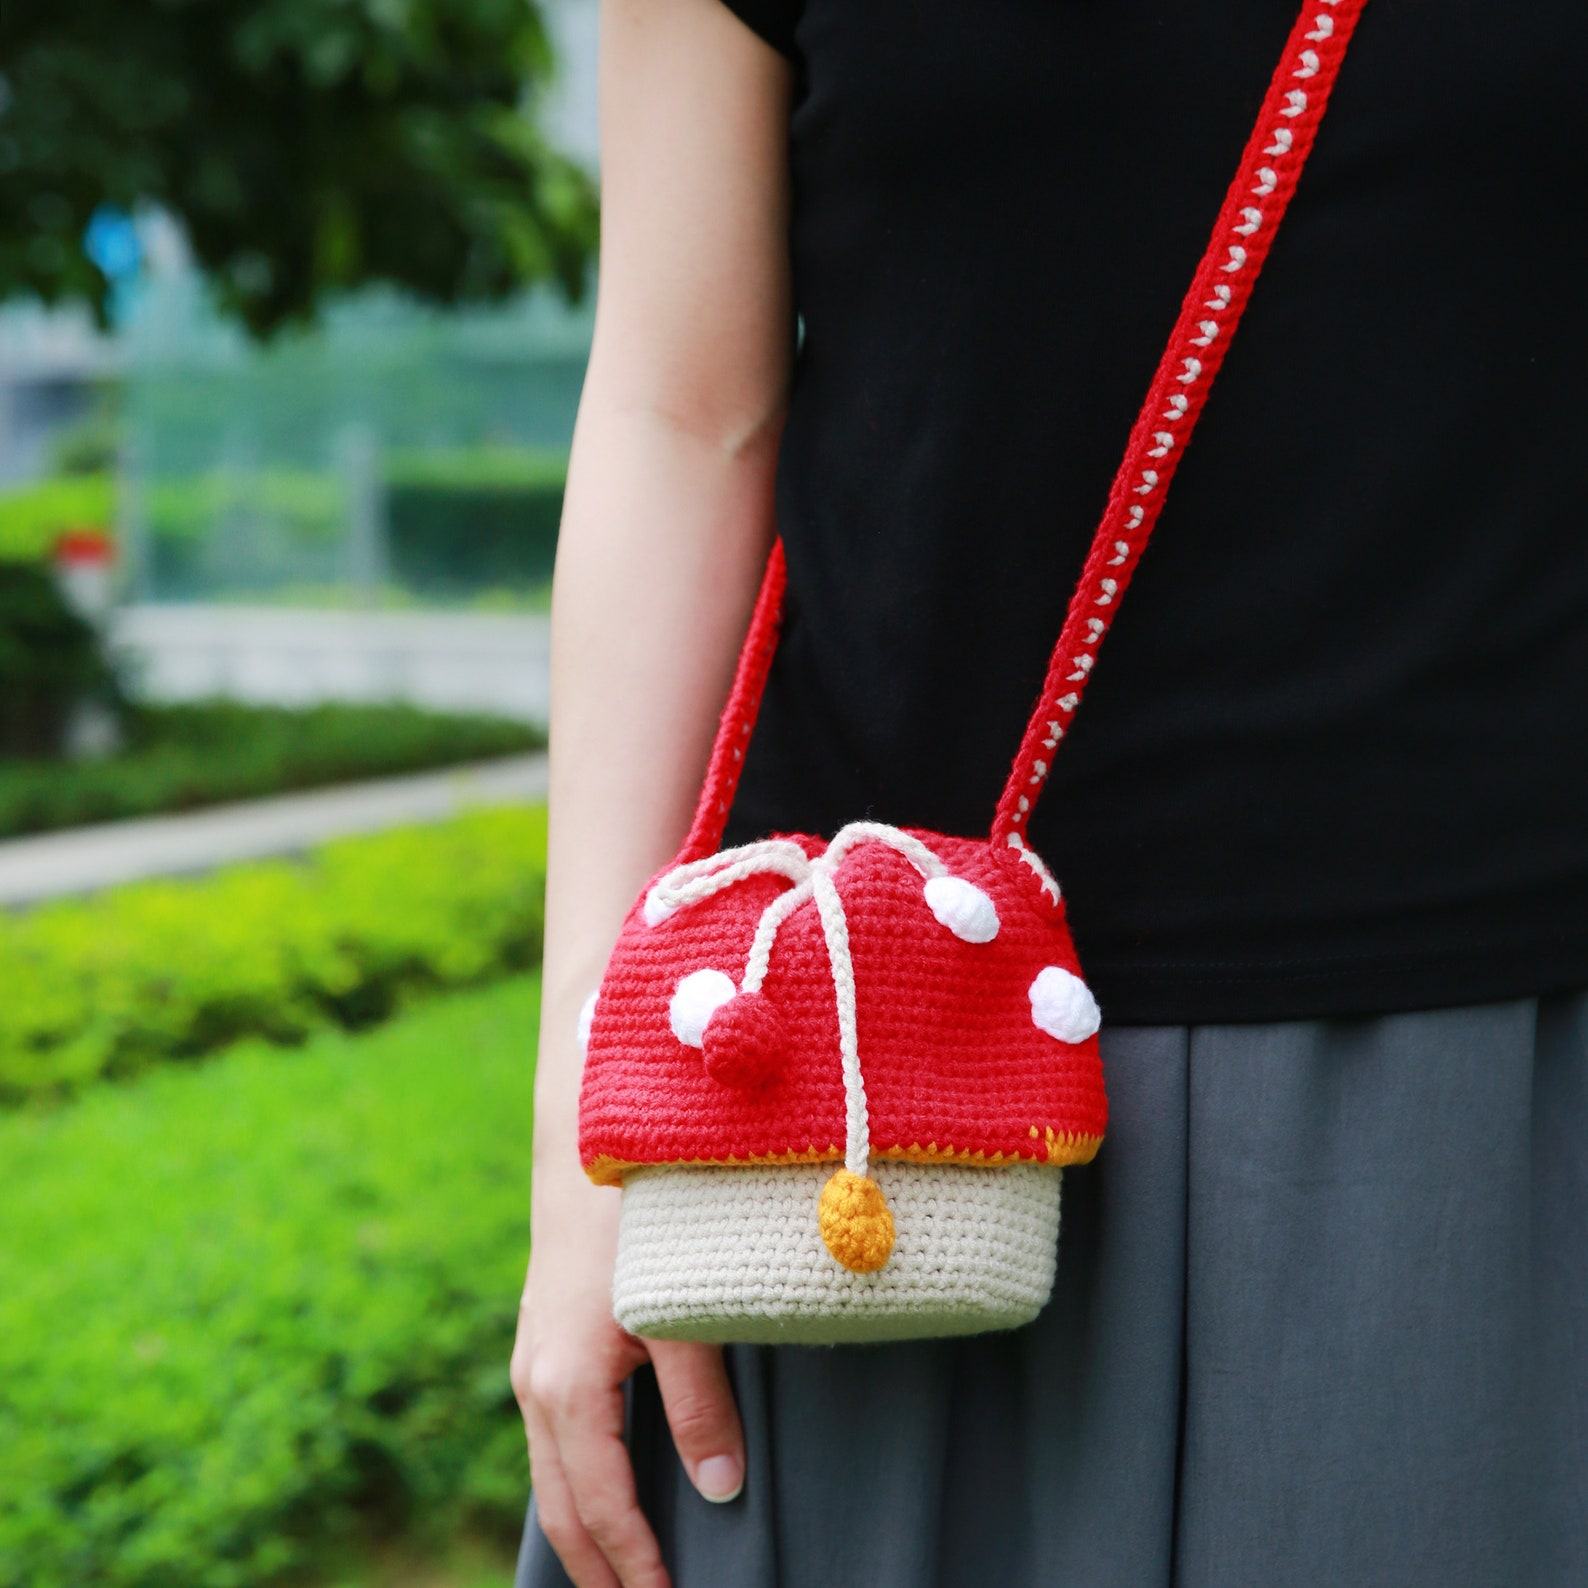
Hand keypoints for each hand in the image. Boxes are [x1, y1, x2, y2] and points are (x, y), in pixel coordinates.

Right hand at [512, 1157, 745, 1587]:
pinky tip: (603, 1492)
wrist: (583, 1144)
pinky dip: (573, 1485)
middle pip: (561, 1510)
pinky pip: (549, 1441)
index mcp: (567, 1389)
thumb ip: (701, 1403)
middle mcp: (535, 1387)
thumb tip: (721, 1491)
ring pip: (549, 1477)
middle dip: (597, 1571)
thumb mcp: (677, 1312)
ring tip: (622, 1575)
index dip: (635, 1567)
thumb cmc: (637, 1222)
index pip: (600, 1508)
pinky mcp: (541, 1343)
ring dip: (583, 1533)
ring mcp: (531, 1365)